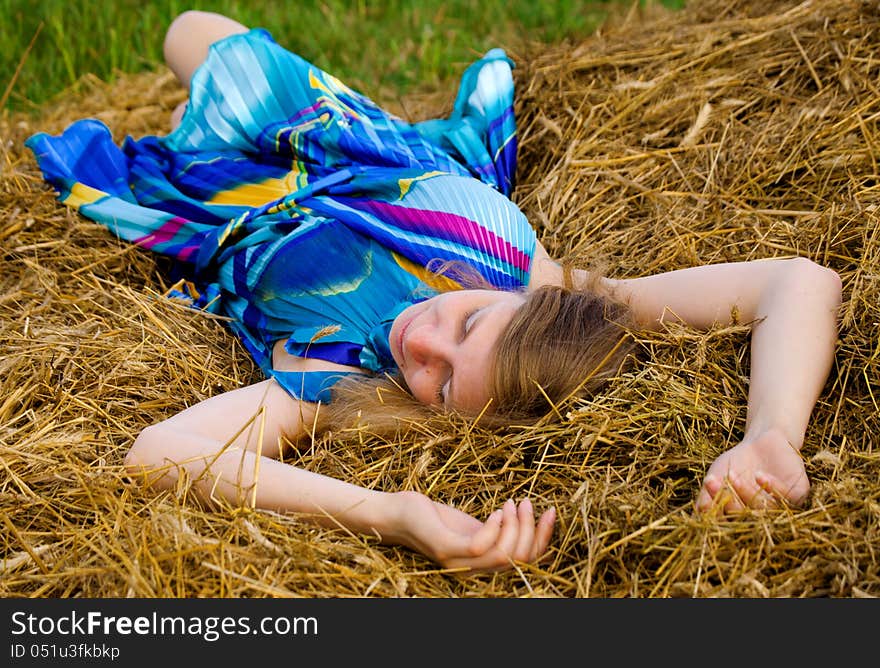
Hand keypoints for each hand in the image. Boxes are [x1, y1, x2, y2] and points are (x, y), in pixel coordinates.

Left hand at [388, 491, 555, 571]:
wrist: (396, 514)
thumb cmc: (435, 519)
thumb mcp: (473, 524)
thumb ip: (498, 530)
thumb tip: (528, 516)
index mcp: (483, 564)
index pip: (526, 561)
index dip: (544, 539)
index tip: (551, 511)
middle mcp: (473, 569)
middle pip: (520, 558)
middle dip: (531, 529)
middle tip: (526, 502)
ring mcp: (458, 561)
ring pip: (504, 554)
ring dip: (516, 526)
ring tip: (511, 503)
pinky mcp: (445, 548)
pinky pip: (480, 546)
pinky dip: (495, 527)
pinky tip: (496, 510)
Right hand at [696, 428, 809, 513]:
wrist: (764, 439)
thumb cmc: (738, 461)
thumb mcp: (717, 476)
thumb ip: (708, 495)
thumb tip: (700, 512)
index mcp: (743, 517)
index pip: (730, 522)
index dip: (717, 509)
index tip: (706, 490)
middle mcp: (763, 516)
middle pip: (747, 519)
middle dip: (729, 501)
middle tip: (715, 483)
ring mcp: (782, 507)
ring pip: (764, 509)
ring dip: (746, 493)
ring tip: (732, 475)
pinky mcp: (799, 495)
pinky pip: (786, 498)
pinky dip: (772, 487)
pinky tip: (759, 475)